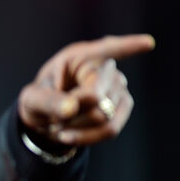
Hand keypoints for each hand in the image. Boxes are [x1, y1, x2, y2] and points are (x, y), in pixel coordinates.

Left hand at [18, 34, 154, 147]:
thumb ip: (47, 102)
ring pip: (104, 117)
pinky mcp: (123, 107)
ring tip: (59, 126)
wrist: (46, 119)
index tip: (148, 43)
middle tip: (52, 118)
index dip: (128, 46)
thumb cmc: (38, 101)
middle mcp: (104, 68)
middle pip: (96, 97)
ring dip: (77, 128)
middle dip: (70, 114)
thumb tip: (71, 109)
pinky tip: (69, 135)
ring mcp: (118, 87)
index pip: (106, 49)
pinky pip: (111, 129)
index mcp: (79, 57)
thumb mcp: (31, 100)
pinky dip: (87, 137)